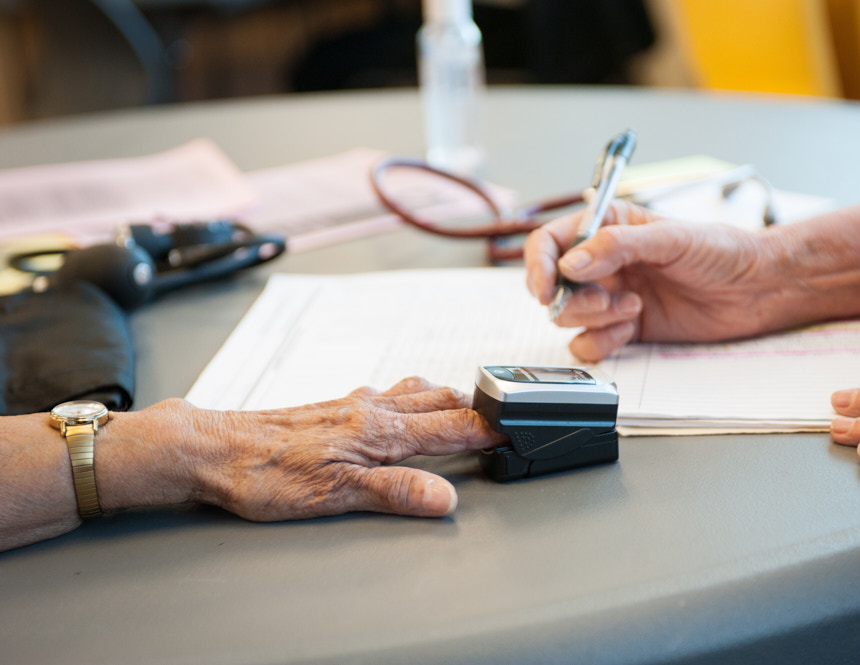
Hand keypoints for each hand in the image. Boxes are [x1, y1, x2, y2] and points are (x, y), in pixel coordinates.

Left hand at [122, 377, 506, 521]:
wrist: (213, 450)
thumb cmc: (265, 474)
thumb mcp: (334, 495)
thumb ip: (394, 493)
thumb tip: (445, 496)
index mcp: (378, 431)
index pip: (449, 428)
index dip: (486, 430)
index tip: (514, 430)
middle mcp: (369, 409)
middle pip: (438, 401)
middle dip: (473, 408)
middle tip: (497, 416)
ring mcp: (350, 404)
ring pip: (412, 391)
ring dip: (443, 398)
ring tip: (460, 406)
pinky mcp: (332, 406)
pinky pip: (385, 393)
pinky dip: (409, 398)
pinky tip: (398, 406)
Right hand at [523, 200, 782, 360]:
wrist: (755, 290)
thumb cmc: (721, 251)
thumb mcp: (671, 238)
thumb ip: (617, 245)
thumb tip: (570, 263)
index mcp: (607, 227)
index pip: (550, 243)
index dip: (539, 265)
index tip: (545, 287)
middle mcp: (603, 264)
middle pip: (552, 285)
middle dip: (570, 298)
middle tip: (604, 300)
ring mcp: (611, 297)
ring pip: (566, 317)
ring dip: (592, 318)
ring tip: (632, 309)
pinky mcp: (623, 328)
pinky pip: (587, 344)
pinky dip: (601, 342)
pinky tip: (630, 328)